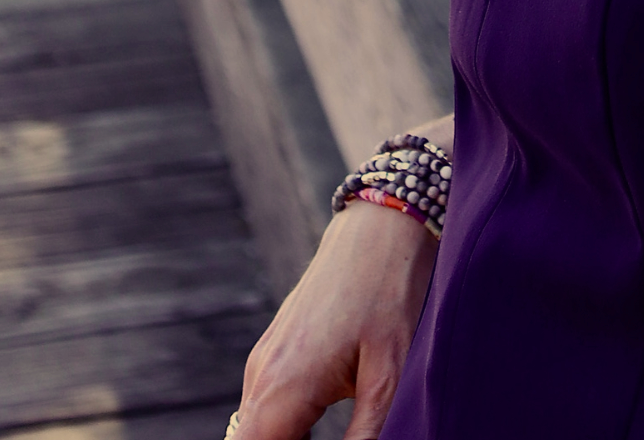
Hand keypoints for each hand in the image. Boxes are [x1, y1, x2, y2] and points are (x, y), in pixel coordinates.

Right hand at [233, 199, 439, 438]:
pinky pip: (263, 405)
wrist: (381, 224)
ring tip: (329, 434)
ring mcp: (264, 358)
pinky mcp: (274, 348)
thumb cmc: (390, 293)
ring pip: (253, 429)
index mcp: (283, 388)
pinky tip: (318, 431)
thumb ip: (365, 436)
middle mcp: (262, 375)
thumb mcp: (389, 375)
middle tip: (330, 436)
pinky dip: (281, 427)